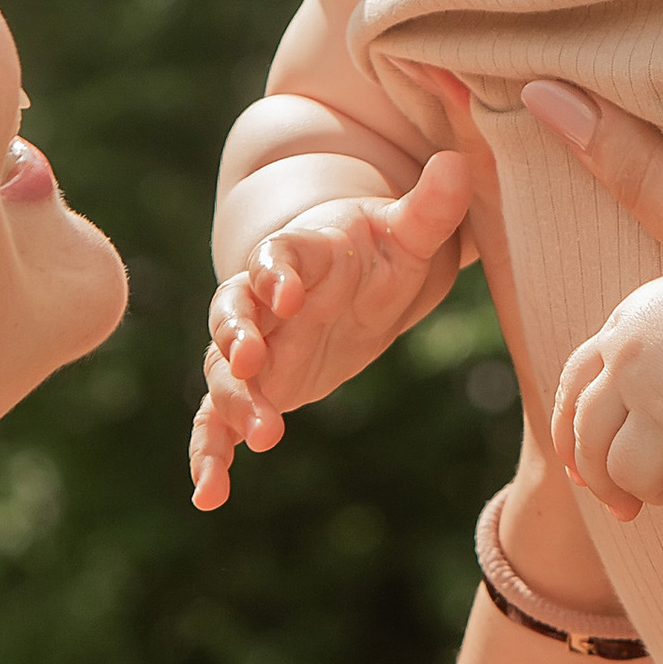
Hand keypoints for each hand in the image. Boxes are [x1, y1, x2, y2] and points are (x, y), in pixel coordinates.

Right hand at [190, 153, 468, 510]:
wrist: (360, 279)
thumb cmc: (382, 250)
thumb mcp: (410, 233)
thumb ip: (429, 208)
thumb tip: (455, 167)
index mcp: (300, 255)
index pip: (275, 256)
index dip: (274, 271)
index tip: (286, 292)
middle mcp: (263, 300)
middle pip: (232, 313)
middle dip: (236, 337)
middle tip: (253, 362)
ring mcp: (254, 346)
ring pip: (224, 371)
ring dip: (232, 401)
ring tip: (262, 435)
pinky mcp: (254, 387)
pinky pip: (218, 421)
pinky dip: (209, 454)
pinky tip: (207, 496)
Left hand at [551, 261, 662, 519]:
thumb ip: (644, 358)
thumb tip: (609, 439)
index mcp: (625, 330)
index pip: (574, 396)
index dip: (571, 444)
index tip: (583, 478)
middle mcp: (636, 364)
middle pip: (591, 446)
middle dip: (608, 485)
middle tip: (633, 506)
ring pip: (634, 477)